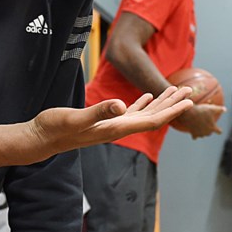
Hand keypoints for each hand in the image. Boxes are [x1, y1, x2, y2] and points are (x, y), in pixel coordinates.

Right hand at [0, 86, 192, 169]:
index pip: (152, 121)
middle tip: (192, 92)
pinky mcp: (102, 121)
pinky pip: (129, 112)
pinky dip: (141, 104)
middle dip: (173, 105)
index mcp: (117, 128)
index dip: (172, 112)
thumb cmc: (55, 128)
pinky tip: (146, 97)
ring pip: (144, 114)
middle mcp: (118, 128)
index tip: (190, 103)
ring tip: (176, 92)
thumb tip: (121, 105)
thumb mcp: (76, 117)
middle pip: (154, 118)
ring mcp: (111, 125)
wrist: (40, 139)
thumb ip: (98, 111)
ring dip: (161, 103)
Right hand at [171, 103, 224, 138]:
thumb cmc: (202, 111)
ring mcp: (200, 134)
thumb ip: (219, 109)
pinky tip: (193, 132)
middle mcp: (207, 133)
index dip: (219, 130)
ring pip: (202, 135)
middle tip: (206, 124)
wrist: (190, 115)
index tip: (219, 130)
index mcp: (213, 128)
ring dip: (202, 132)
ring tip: (200, 126)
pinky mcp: (193, 134)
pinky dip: (194, 135)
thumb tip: (225, 109)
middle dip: (209, 130)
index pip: (219, 132)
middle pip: (210, 133)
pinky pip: (195, 137)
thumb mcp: (212, 108)